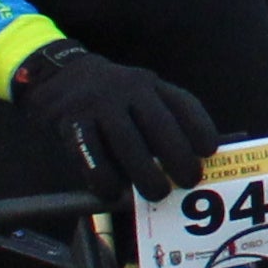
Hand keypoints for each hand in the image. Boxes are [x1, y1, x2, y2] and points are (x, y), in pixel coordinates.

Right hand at [13, 42, 224, 198]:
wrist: (58, 74)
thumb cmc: (111, 100)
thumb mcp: (140, 97)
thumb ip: (162, 121)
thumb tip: (191, 163)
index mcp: (151, 84)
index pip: (183, 104)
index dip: (200, 128)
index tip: (209, 152)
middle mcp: (129, 89)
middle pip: (160, 126)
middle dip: (178, 157)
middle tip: (189, 182)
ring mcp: (99, 102)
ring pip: (127, 142)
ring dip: (145, 172)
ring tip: (157, 193)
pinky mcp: (72, 119)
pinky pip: (90, 152)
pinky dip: (103, 176)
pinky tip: (111, 192)